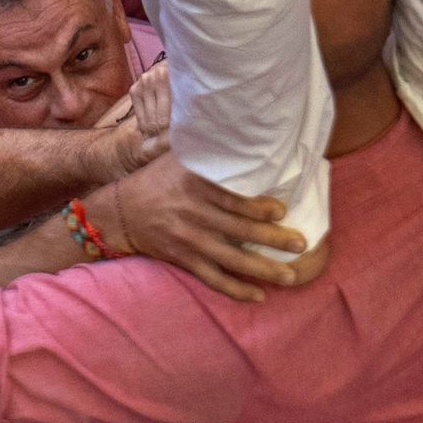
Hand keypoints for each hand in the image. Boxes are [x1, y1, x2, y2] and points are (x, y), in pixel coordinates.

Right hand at [86, 155, 313, 302]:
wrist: (122, 212)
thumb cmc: (158, 179)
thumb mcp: (180, 157)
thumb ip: (209, 149)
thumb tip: (243, 127)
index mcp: (194, 186)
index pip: (229, 197)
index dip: (256, 206)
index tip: (281, 210)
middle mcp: (193, 214)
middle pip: (238, 230)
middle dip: (272, 239)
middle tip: (301, 244)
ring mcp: (189, 241)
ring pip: (231, 259)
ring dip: (263, 269)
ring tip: (290, 276)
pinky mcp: (184, 260)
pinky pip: (214, 279)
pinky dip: (236, 290)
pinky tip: (259, 296)